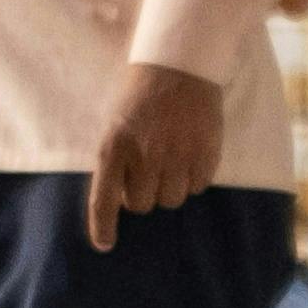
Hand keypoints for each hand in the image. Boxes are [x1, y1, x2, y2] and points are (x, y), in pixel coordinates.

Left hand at [85, 62, 224, 251]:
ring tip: (172, 157)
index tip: (105, 244)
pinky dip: (194, 178)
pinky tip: (191, 153)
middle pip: (143, 205)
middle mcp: (144, 156)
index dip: (103, 227)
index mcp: (114, 146)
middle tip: (150, 169)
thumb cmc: (142, 94)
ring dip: (171, 186)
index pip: (103, 199)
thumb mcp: (116, 123)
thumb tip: (122, 202)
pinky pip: (198, 187)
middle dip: (145, 193)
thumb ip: (116, 160)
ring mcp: (176, 157)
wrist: (179, 63)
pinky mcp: (205, 154)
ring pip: (172, 200)